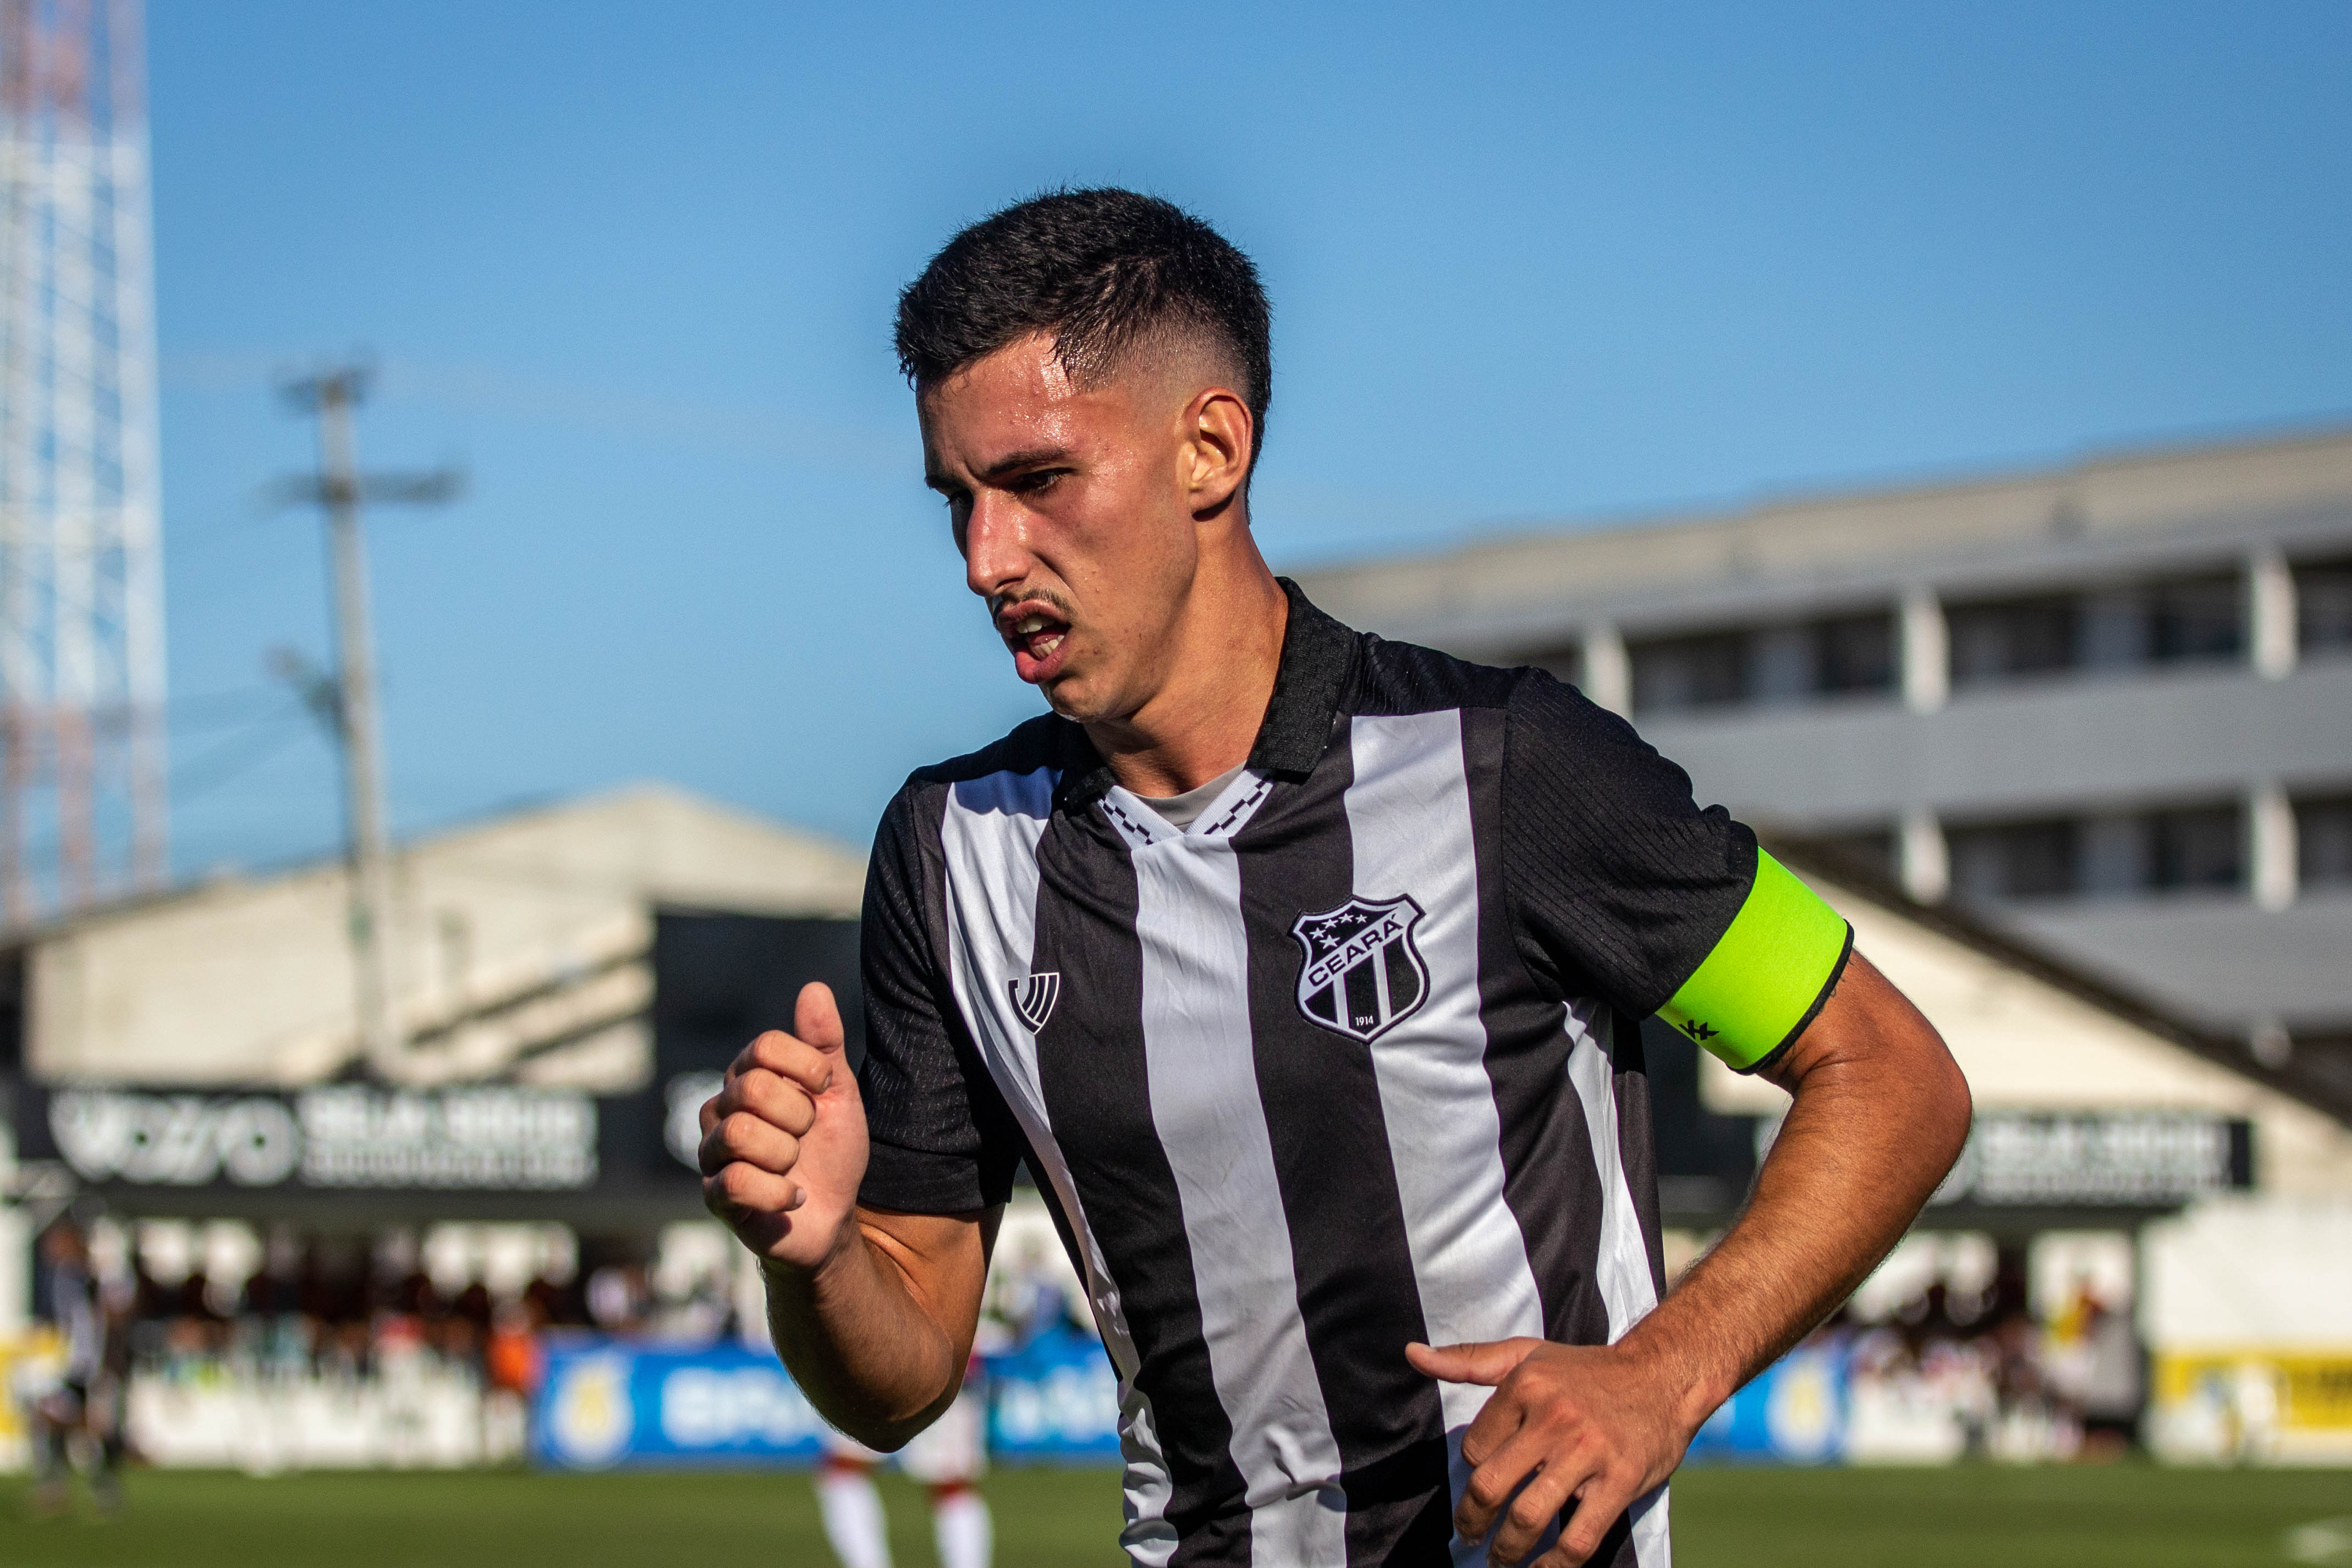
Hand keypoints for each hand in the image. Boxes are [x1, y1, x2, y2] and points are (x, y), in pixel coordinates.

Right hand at [699, 982, 868, 1271]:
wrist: (833, 1216)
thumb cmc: (830, 1150)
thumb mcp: (837, 1092)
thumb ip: (824, 1043)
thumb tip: (814, 987)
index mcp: (748, 1078)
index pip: (763, 1046)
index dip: (805, 1066)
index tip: (824, 1088)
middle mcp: (721, 1109)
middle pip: (753, 1088)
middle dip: (799, 1115)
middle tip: (806, 1135)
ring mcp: (713, 1152)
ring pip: (742, 1134)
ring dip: (786, 1154)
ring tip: (794, 1166)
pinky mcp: (715, 1195)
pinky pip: (737, 1181)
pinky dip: (780, 1191)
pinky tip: (792, 1196)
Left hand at [1406, 1338, 1687, 1566]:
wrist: (1662, 1377)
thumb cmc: (1585, 1370)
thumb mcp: (1526, 1354)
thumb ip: (1469, 1360)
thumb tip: (1411, 1354)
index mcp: (1525, 1384)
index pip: (1475, 1447)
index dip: (1473, 1471)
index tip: (1480, 1486)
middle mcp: (1554, 1417)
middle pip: (1491, 1485)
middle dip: (1472, 1521)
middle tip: (1469, 1538)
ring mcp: (1588, 1452)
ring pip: (1528, 1517)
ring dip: (1506, 1550)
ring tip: (1499, 1559)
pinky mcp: (1618, 1482)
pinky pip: (1577, 1539)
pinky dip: (1553, 1567)